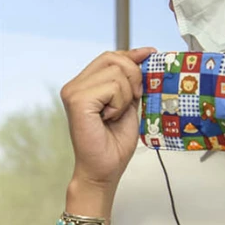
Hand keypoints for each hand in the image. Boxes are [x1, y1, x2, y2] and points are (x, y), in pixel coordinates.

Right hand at [60, 48, 155, 193]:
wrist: (104, 170)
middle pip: (113, 58)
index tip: (150, 54)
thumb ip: (130, 82)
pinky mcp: (78, 100)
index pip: (110, 56)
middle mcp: (75, 85)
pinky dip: (118, 104)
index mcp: (84, 85)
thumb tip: (145, 55)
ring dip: (125, 96)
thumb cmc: (113, 144)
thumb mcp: (128, 104)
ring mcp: (73, 92)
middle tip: (130, 102)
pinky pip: (112, 87)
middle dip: (133, 76)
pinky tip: (108, 118)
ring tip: (114, 115)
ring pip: (116, 72)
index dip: (132, 54)